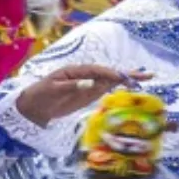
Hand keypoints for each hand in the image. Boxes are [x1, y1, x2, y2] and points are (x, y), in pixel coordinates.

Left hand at [16, 65, 147, 126]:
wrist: (32, 108)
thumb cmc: (40, 95)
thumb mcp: (53, 90)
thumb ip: (71, 86)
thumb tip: (89, 83)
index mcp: (75, 71)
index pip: (97, 71)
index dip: (110, 73)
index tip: (121, 77)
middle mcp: (84, 76)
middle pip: (107, 74)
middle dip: (125, 74)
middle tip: (146, 74)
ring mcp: (87, 86)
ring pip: (109, 82)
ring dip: (125, 80)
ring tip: (144, 79)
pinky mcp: (87, 96)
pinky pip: (104, 91)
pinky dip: (117, 88)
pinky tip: (129, 86)